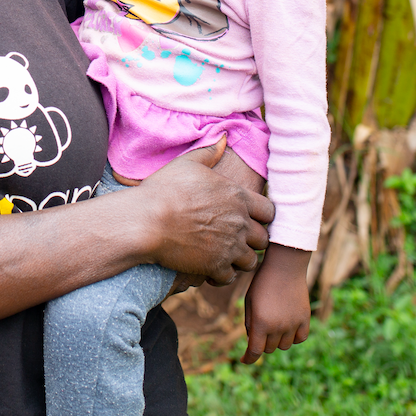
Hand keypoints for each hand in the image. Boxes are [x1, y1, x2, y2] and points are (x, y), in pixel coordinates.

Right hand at [133, 141, 273, 285]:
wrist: (146, 221)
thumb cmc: (164, 189)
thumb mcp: (187, 163)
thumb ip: (210, 153)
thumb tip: (224, 138)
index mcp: (237, 197)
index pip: (269, 211)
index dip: (261, 216)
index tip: (248, 218)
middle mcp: (239, 223)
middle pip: (263, 238)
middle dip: (252, 239)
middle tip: (235, 238)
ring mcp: (229, 247)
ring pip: (251, 261)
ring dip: (239, 258)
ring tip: (223, 253)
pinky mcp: (215, 267)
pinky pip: (230, 277)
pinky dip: (222, 274)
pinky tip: (209, 267)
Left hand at [241, 243, 311, 362]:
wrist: (284, 266)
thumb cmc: (262, 282)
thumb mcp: (250, 301)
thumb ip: (250, 323)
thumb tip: (254, 342)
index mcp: (261, 323)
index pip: (255, 351)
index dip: (248, 358)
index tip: (244, 360)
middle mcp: (278, 327)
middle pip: (268, 348)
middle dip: (262, 342)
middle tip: (261, 327)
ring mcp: (293, 324)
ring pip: (284, 345)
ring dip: (277, 340)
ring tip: (274, 324)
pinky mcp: (305, 319)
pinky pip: (300, 338)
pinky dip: (294, 337)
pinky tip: (288, 327)